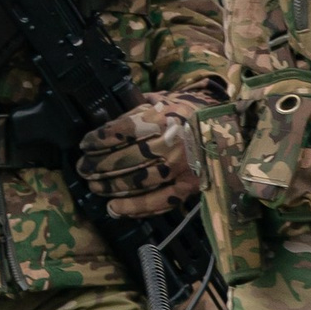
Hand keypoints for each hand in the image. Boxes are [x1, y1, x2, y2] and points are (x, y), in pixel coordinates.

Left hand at [77, 93, 204, 216]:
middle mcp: (173, 144)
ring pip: (139, 183)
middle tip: (84, 168)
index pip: (124, 131)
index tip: (85, 144)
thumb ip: (138, 110)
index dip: (100, 140)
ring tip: (94, 187)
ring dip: (111, 188)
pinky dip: (134, 208)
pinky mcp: (189, 187)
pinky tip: (115, 208)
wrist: (226, 129)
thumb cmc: (189, 113)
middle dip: (100, 166)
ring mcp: (181, 168)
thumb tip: (106, 121)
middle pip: (127, 159)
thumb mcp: (165, 101)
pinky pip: (158, 202)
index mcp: (165, 118)